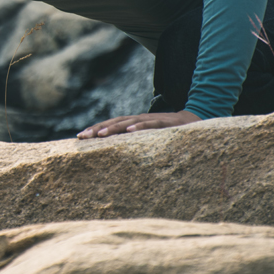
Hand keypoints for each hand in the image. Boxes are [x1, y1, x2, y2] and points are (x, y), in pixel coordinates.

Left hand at [77, 110, 200, 138]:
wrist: (194, 121)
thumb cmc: (168, 132)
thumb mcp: (148, 138)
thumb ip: (134, 142)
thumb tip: (115, 154)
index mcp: (133, 123)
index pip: (110, 124)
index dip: (95, 129)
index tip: (79, 137)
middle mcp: (138, 119)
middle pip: (114, 122)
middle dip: (97, 129)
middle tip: (82, 137)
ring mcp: (150, 120)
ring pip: (128, 122)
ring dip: (113, 127)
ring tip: (100, 134)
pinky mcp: (164, 122)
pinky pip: (150, 124)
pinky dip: (139, 126)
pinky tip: (129, 131)